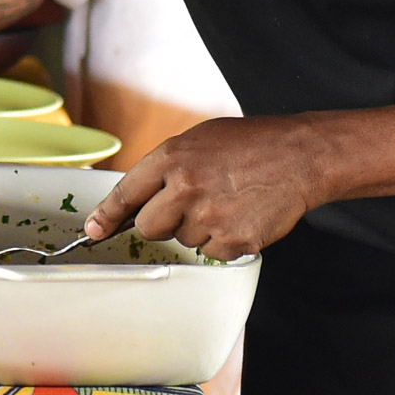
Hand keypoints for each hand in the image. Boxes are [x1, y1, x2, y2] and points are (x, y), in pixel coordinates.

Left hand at [82, 116, 341, 258]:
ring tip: (224, 202)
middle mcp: (184, 187)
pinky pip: (210, 254)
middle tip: (189, 205)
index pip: (126, 193)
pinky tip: (239, 217)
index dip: (106, 215)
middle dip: (162, 222)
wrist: (299, 157)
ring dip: (197, 229)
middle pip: (149, 228)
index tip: (94, 230)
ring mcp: (208, 216)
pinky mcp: (231, 240)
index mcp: (171, 158)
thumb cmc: (250, 145)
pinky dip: (222, 242)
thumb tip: (137, 199)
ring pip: (182, 241)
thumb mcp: (199, 141)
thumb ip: (166, 167)